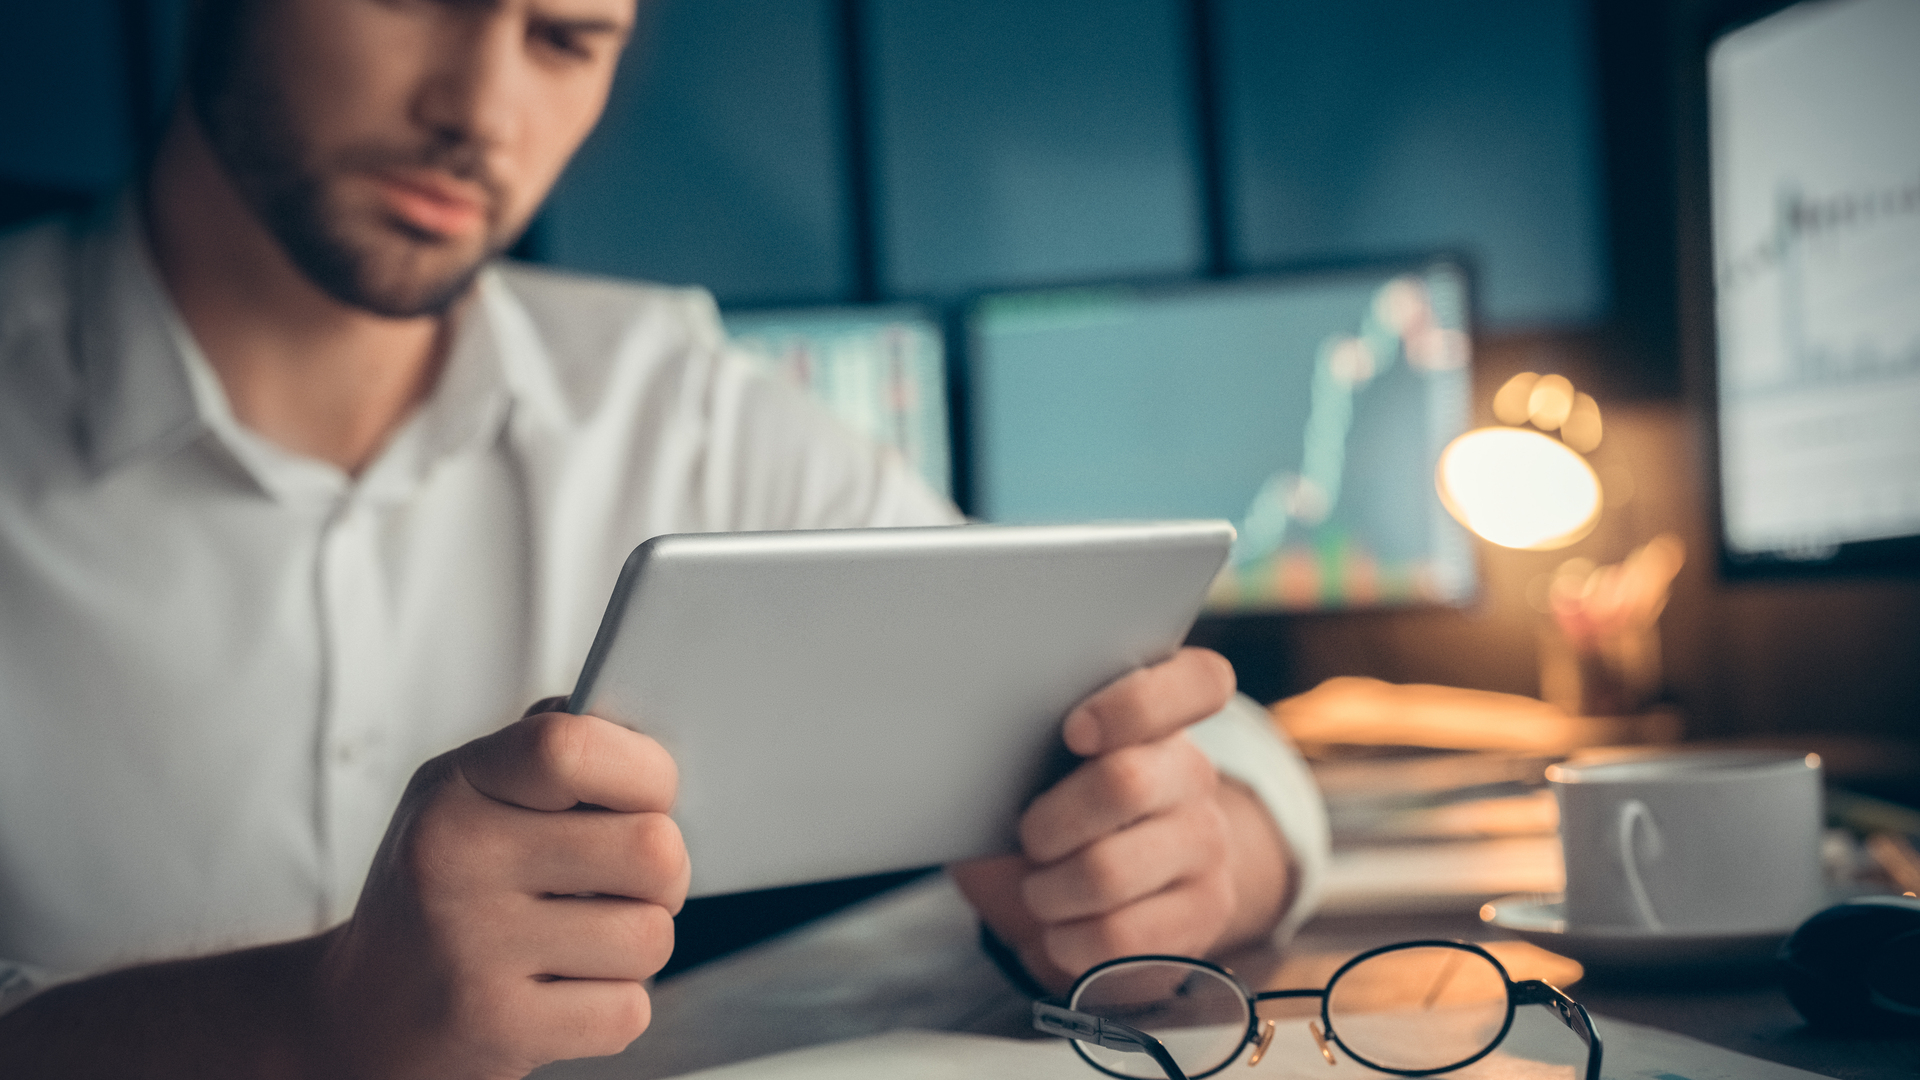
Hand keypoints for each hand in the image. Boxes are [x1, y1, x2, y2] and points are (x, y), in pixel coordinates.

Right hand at [312, 700, 689, 1079]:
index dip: (645, 770)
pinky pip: (627, 1012)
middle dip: (665, 872)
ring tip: (585, 942)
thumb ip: (545, 751)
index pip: (573, 747)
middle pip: (652, 849)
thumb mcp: (465, 796)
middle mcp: (455, 861)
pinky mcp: (495, 1028)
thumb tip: (638, 730)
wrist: (357, 1016)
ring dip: (637, 945)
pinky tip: (564, 994)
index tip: (648, 796)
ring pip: (651, 936)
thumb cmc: (441, 890)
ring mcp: (471, 950)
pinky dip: (613, 1008)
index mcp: (456, 789)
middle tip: (629, 884)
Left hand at [951, 648, 1288, 990]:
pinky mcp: (1204, 911)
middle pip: (1124, 783)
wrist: (1095, 897)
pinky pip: (1119, 936)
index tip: (1075, 731)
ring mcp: (1206, 843)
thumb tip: (952, 731)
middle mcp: (1193, 774)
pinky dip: (1068, 941)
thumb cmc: (1049, 812)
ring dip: (1048, 890)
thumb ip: (1016, 737)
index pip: (1199, 681)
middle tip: (1028, 837)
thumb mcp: (1032, 765)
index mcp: (1158, 718)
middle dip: (1049, 821)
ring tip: (1040, 889)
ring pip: (1108, 870)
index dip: (1135, 704)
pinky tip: (1062, 930)